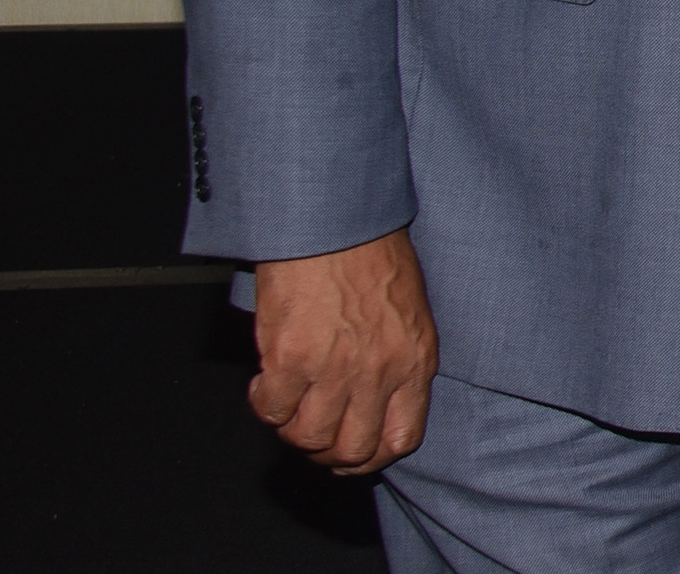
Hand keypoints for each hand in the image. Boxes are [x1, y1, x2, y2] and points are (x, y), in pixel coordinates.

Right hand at [246, 229, 436, 474]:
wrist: (334, 222)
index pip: (401, 438)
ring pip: (309, 437)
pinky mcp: (289, 359)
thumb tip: (373, 403)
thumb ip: (398, 361)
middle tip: (312, 434)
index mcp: (415, 360)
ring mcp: (333, 369)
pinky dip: (264, 405)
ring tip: (289, 404)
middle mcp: (378, 372)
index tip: (352, 454)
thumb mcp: (408, 312)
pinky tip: (265, 383)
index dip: (371, 457)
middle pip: (351, 450)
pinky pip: (272, 411)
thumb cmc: (371, 255)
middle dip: (327, 453)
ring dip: (292, 429)